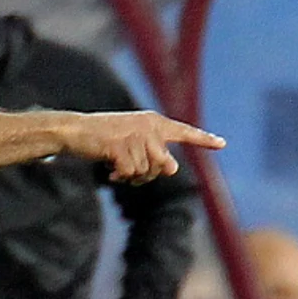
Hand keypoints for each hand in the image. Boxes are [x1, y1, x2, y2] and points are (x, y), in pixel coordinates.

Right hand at [60, 111, 224, 183]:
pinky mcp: (120, 145)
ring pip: (146, 171)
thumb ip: (155, 156)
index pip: (183, 131)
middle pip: (164, 165)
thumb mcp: (134, 145)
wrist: (75, 131)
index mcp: (154, 122)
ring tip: (117, 166)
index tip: (222, 143)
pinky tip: (109, 169)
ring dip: (131, 176)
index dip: (203, 139)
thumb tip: (173, 169)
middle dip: (148, 174)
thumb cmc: (105, 139)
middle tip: (130, 172)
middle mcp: (149, 126)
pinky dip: (120, 176)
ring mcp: (135, 135)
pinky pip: (130, 173)